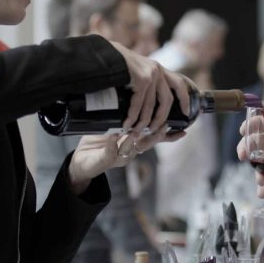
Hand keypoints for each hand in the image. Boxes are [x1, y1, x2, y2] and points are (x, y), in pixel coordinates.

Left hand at [68, 128, 184, 194]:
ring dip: (136, 139)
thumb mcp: (112, 128)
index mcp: (134, 143)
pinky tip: (114, 137)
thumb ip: (123, 118)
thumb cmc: (96, 143)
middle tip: (165, 125)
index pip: (155, 137)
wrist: (80, 164)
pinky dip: (113, 144)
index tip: (182, 129)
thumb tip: (135, 98)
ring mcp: (118, 157)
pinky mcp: (105, 161)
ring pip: (132, 149)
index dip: (169, 135)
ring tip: (138, 130)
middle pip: (148, 144)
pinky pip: (111, 153)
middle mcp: (130, 151)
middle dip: (157, 135)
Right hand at [110, 42, 190, 138]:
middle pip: (166, 101)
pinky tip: (128, 123)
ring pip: (150, 105)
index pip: (179, 84)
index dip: (184, 99)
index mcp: (158, 68)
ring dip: (143, 122)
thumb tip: (148, 104)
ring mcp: (151, 74)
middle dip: (161, 118)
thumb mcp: (135, 71)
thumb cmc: (116, 65)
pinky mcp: (141, 79)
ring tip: (136, 131)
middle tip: (155, 130)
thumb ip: (144, 82)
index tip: (187, 113)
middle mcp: (157, 70)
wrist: (101, 53)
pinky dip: (133, 116)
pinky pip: (139, 103)